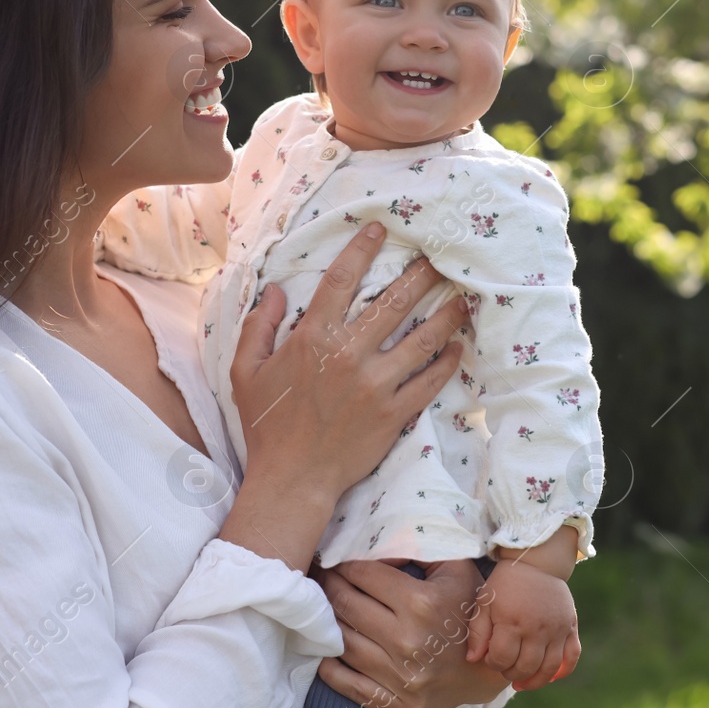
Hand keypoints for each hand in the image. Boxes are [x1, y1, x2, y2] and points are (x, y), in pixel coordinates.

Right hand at [230, 223, 467, 503]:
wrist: (293, 479)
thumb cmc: (267, 425)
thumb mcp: (245, 372)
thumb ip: (258, 327)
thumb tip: (275, 290)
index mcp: (312, 339)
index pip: (341, 279)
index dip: (362, 248)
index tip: (380, 229)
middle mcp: (348, 355)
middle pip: (393, 302)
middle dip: (420, 274)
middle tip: (440, 256)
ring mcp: (375, 385)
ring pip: (421, 339)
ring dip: (446, 315)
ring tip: (463, 297)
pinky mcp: (394, 413)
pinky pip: (428, 381)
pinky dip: (447, 362)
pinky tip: (459, 346)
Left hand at [314, 558, 510, 707]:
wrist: (489, 670)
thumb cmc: (467, 611)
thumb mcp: (456, 570)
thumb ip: (420, 547)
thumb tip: (377, 546)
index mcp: (421, 604)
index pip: (363, 575)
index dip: (342, 563)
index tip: (333, 559)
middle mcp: (408, 641)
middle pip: (346, 605)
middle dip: (328, 586)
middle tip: (319, 578)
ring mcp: (401, 677)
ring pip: (342, 642)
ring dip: (326, 621)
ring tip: (321, 608)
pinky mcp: (396, 705)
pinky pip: (346, 683)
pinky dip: (328, 665)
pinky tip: (326, 647)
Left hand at [464, 560, 579, 691]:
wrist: (536, 562)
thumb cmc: (505, 584)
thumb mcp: (485, 602)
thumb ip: (478, 632)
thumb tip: (473, 659)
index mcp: (513, 622)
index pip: (502, 658)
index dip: (493, 663)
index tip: (490, 657)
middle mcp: (537, 629)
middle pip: (526, 667)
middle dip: (512, 674)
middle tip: (505, 668)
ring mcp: (557, 629)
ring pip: (549, 668)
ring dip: (535, 681)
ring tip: (522, 682)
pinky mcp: (571, 627)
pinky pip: (572, 657)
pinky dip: (563, 672)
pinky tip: (549, 676)